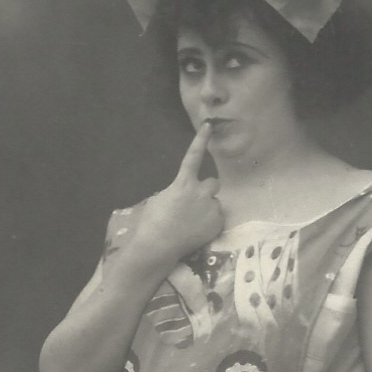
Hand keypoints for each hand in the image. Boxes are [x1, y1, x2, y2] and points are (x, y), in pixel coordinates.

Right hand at [128, 124, 222, 275]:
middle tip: (196, 205)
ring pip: (215, 203)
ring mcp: (211, 208)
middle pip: (213, 184)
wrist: (158, 245)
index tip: (208, 125)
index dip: (201, 140)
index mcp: (183, 183)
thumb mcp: (161, 199)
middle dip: (207, 191)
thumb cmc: (153, 222)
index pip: (193, 156)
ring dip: (208, 209)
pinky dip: (210, 223)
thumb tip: (184, 194)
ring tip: (193, 224)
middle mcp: (200, 192)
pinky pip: (217, 218)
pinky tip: (197, 232)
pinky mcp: (217, 223)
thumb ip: (177, 191)